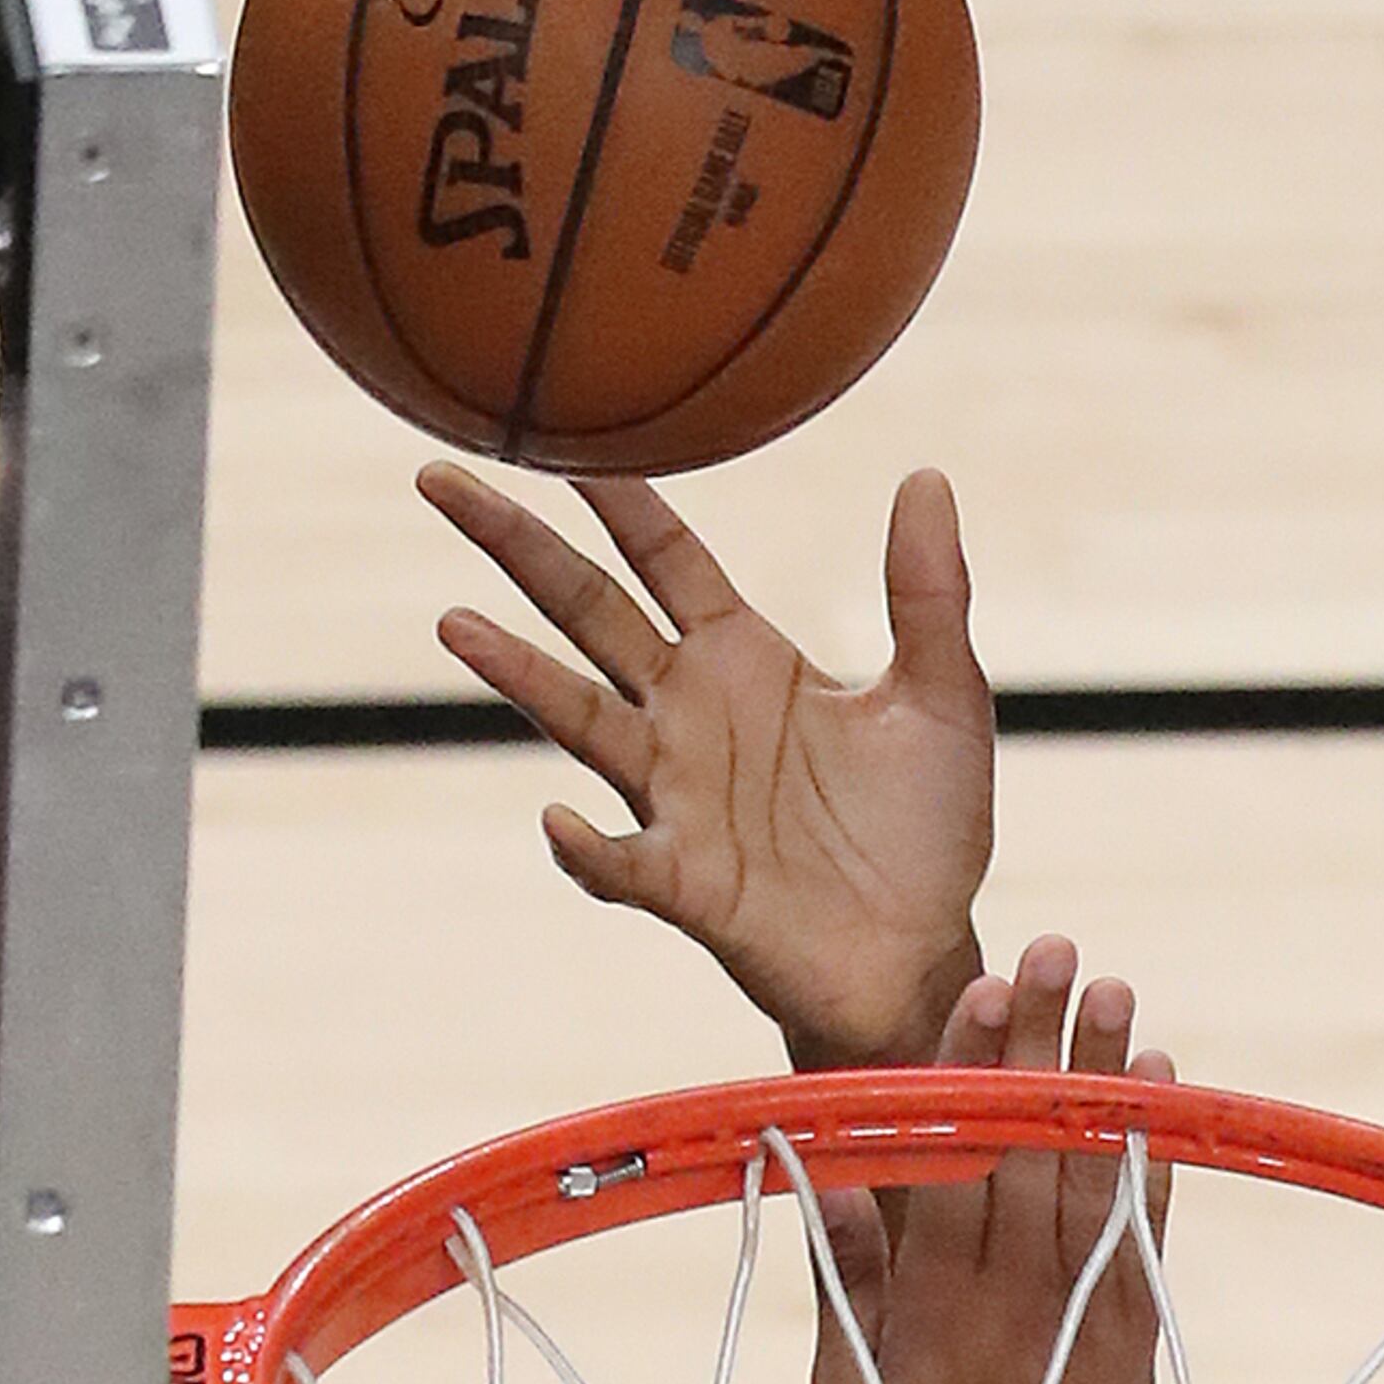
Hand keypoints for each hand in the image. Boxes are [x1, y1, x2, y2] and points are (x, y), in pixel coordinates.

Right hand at [424, 463, 992, 1067]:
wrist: (923, 953)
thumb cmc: (927, 829)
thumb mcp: (944, 698)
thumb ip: (929, 594)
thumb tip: (928, 476)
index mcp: (743, 656)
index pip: (666, 555)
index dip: (618, 496)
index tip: (563, 430)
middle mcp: (690, 714)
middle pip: (587, 610)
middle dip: (515, 547)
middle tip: (439, 478)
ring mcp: (677, 797)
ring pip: (580, 719)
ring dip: (519, 675)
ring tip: (454, 623)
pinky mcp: (688, 885)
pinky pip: (622, 862)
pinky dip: (587, 849)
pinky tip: (558, 822)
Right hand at [817, 934, 1177, 1383]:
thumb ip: (845, 1289)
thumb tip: (824, 1177)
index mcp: (931, 1306)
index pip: (951, 1156)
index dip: (966, 1067)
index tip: (978, 989)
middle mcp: (1014, 1299)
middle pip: (1029, 1142)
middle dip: (1043, 1041)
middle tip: (1062, 951)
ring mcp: (1085, 1317)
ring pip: (1095, 1171)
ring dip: (1106, 1077)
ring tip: (1117, 991)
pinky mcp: (1136, 1339)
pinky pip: (1145, 1227)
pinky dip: (1152, 1154)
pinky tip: (1160, 1087)